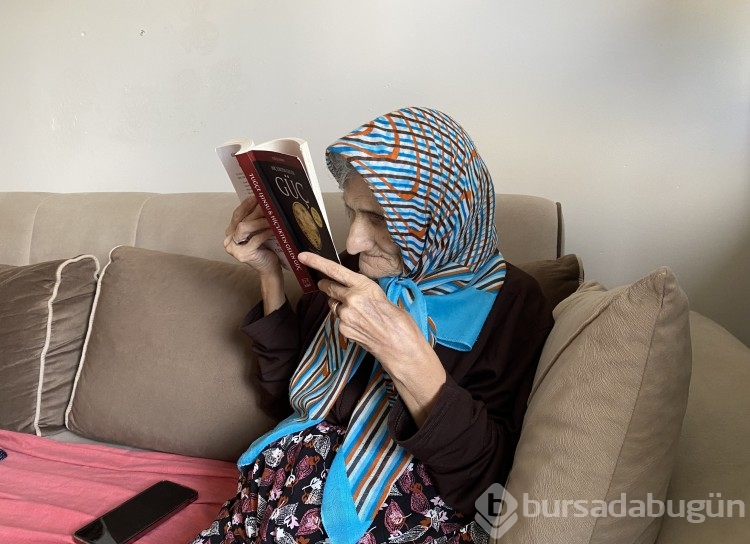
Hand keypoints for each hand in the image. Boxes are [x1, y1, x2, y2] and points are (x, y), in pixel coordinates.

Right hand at [224, 196, 280, 276]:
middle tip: (267, 205)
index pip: (236, 215)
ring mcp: (234, 249)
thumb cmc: (265, 249)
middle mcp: (229, 241)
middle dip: (255, 212)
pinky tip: (274, 229)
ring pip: (244, 228)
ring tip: (272, 217)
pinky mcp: (243, 255)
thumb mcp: (258, 232)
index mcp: (231, 233)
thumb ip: (255, 220)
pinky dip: (265, 233)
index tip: (256, 197)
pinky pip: (255, 239)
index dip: (246, 205)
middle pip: (241, 220)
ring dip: (259, 221)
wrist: (269, 269)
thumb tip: (261, 202)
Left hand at [299, 251, 445, 426]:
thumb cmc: (399, 321)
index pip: (335, 270)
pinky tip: (359, 325)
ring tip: (357, 312)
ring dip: (339, 304)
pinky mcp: (343, 329)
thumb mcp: (382, 297)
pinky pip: (339, 319)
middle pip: (329, 287)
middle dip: (326, 285)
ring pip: (334, 305)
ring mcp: (345, 316)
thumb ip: (364, 291)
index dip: (317, 262)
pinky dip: (345, 319)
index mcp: (364, 286)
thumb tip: (353, 290)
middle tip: (325, 284)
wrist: (400, 347)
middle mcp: (351, 299)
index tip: (302, 256)